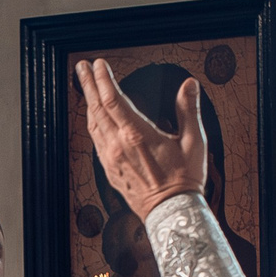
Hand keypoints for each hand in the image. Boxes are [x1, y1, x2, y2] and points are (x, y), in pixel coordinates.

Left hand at [75, 58, 205, 217]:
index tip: (99, 64)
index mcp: (137, 135)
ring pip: (93, 124)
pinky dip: (92, 123)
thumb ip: (188, 110)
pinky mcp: (110, 170)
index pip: (113, 100)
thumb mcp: (193, 141)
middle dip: (88, 84)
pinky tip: (93, 116)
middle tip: (81, 66)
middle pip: (97, 108)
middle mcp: (119, 145)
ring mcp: (111, 159)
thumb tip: (189, 84)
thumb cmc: (185, 179)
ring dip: (88, 102)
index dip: (103, 80)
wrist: (172, 212)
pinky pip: (96, 141)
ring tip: (84, 85)